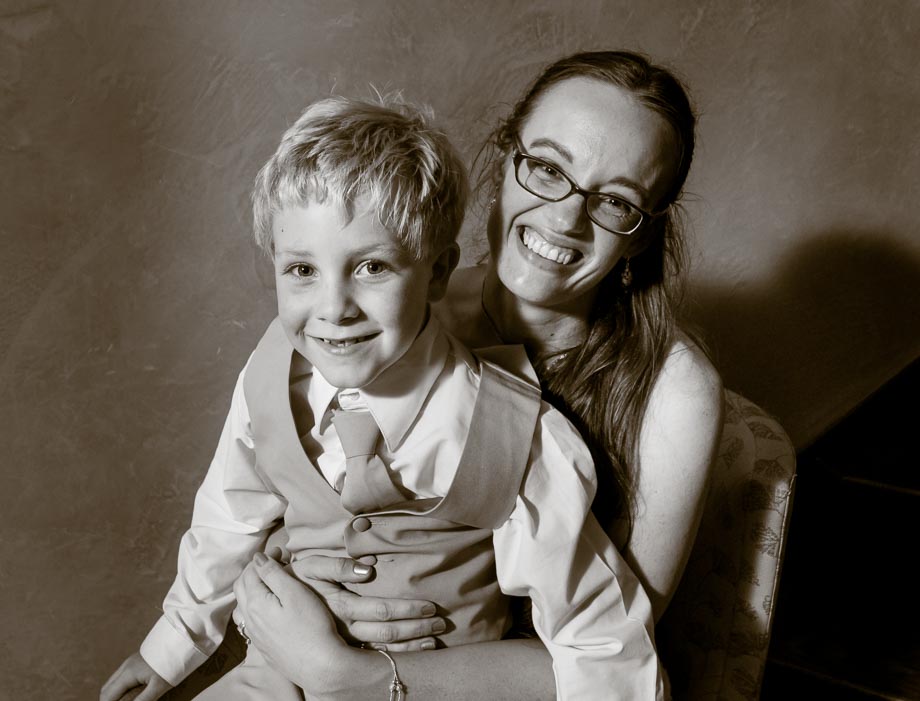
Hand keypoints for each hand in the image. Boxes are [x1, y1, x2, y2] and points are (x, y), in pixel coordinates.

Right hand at [100, 652, 171, 700]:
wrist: (180, 642)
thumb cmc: (171, 665)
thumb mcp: (158, 686)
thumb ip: (142, 700)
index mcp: (127, 673)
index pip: (107, 695)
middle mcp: (125, 666)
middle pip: (106, 689)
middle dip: (109, 700)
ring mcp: (130, 662)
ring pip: (113, 682)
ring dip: (114, 694)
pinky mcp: (136, 661)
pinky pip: (122, 676)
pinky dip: (121, 687)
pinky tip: (130, 693)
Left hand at [233, 553, 364, 689]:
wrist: (320, 666)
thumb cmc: (311, 626)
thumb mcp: (294, 593)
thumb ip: (273, 574)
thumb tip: (257, 558)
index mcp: (255, 603)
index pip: (250, 572)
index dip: (264, 558)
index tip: (281, 551)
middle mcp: (249, 620)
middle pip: (242, 587)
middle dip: (255, 571)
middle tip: (275, 561)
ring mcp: (255, 636)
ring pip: (243, 606)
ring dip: (253, 589)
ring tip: (270, 582)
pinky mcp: (263, 647)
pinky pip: (250, 621)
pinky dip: (255, 606)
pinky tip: (269, 607)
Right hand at [290, 552, 444, 650]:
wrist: (271, 604)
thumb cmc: (298, 578)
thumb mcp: (311, 566)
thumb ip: (337, 565)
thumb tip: (367, 567)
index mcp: (339, 607)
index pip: (381, 611)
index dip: (407, 609)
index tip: (430, 606)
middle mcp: (343, 630)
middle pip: (386, 635)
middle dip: (416, 630)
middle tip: (441, 625)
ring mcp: (342, 644)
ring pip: (381, 652)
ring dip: (410, 647)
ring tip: (433, 642)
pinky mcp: (341, 651)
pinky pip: (372, 658)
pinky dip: (396, 656)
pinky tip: (414, 652)